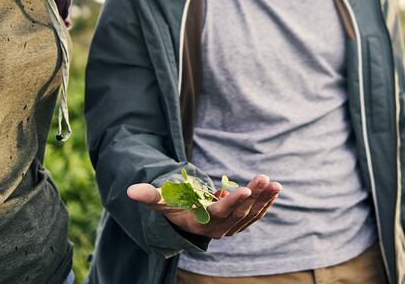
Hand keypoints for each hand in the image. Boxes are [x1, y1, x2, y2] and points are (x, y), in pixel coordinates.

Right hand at [127, 173, 280, 238]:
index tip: (245, 190)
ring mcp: (232, 226)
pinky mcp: (241, 222)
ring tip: (273, 182)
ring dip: (263, 198)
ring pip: (251, 213)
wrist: (187, 218)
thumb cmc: (173, 206)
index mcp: (202, 223)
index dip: (233, 202)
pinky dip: (266, 202)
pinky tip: (275, 189)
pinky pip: (256, 213)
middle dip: (253, 195)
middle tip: (264, 177)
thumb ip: (150, 195)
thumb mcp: (162, 201)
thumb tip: (130, 190)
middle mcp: (219, 228)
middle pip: (240, 211)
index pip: (220, 214)